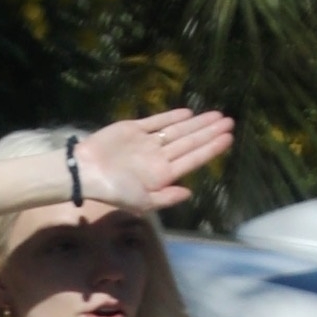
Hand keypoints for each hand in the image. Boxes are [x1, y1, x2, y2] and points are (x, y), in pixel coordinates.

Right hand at [72, 108, 236, 213]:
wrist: (85, 171)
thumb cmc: (112, 191)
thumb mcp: (141, 203)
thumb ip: (166, 198)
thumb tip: (190, 192)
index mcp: (162, 175)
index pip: (193, 159)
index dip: (211, 148)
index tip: (229, 138)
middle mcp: (158, 157)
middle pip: (190, 142)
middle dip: (210, 132)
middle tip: (230, 121)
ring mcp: (147, 143)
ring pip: (178, 131)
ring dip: (197, 123)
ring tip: (217, 115)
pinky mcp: (134, 129)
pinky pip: (157, 122)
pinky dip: (172, 117)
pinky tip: (188, 113)